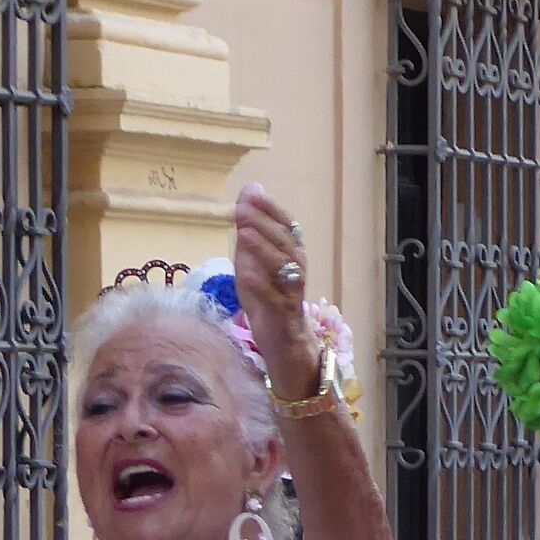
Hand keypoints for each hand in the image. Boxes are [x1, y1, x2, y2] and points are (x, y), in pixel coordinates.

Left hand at [234, 183, 321, 405]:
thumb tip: (248, 192)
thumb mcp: (254, 263)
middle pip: (285, 243)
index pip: (286, 226)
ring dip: (263, 249)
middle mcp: (297, 271)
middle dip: (264, 224)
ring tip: (242, 233)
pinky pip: (274, 299)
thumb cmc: (268, 302)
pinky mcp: (284, 317)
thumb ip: (250, 232)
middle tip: (242, 209)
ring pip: (284, 268)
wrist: (284, 347)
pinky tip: (244, 273)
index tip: (251, 194)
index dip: (270, 209)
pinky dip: (260, 285)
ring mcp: (292, 294)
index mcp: (292, 256)